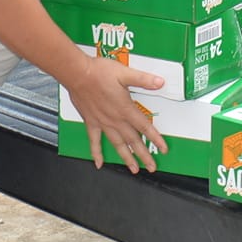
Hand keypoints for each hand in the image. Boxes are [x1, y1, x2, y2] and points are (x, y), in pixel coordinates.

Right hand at [62, 56, 167, 173]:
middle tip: (152, 167)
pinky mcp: (91, 122)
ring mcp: (103, 123)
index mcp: (126, 109)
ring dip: (126, 158)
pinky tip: (99, 163)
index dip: (156, 139)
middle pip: (133, 141)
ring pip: (118, 145)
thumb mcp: (125, 73)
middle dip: (144, 155)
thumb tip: (160, 82)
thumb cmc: (99, 72)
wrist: (77, 74)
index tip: (163, 149)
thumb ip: (144, 79)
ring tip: (133, 169)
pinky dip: (96, 153)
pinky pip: (94, 141)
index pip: (145, 127)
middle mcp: (115, 120)